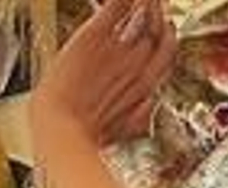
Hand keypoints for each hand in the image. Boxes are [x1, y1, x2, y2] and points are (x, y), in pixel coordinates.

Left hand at [31, 0, 177, 148]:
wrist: (61, 126)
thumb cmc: (84, 133)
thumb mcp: (121, 128)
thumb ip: (139, 114)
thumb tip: (149, 103)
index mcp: (144, 86)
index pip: (166, 52)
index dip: (166, 37)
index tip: (163, 26)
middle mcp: (135, 64)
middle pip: (157, 30)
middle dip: (158, 14)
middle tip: (152, 3)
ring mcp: (116, 48)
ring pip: (142, 14)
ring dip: (145, 1)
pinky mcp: (95, 34)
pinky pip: (117, 5)